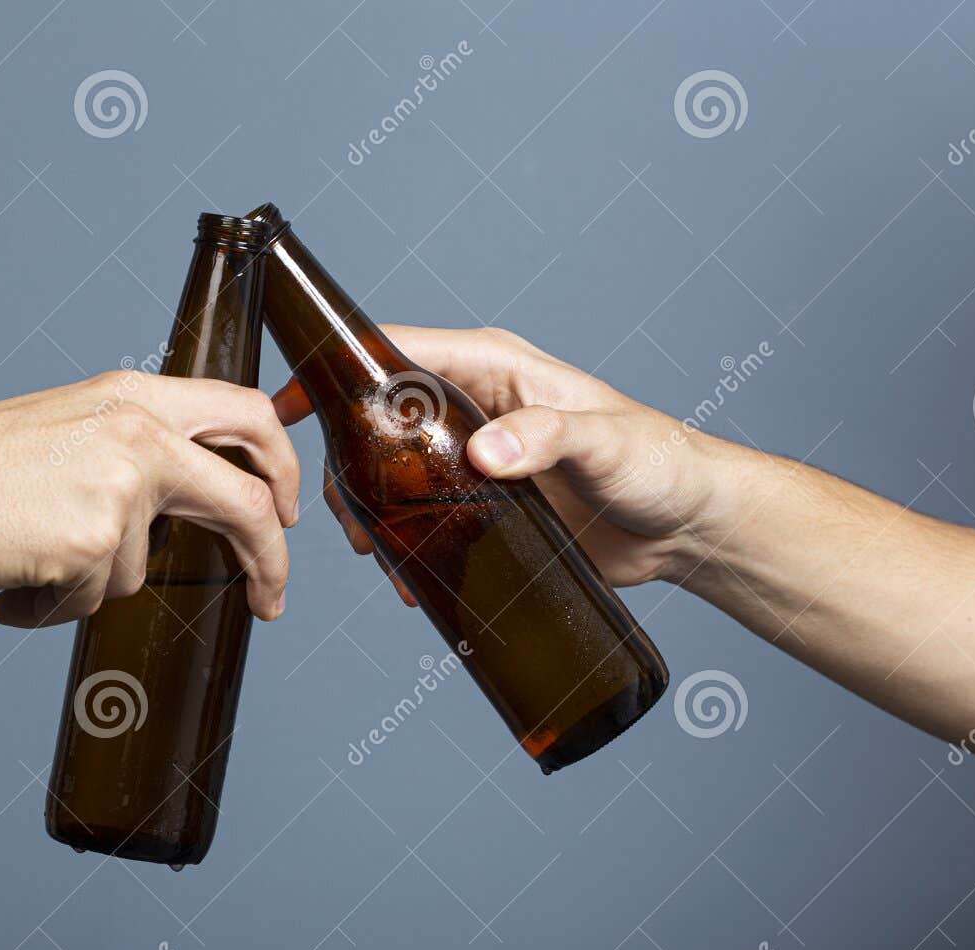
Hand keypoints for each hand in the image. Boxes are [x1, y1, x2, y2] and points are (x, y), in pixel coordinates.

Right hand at [0, 371, 299, 626]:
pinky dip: (48, 607)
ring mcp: (118, 489)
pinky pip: (89, 600)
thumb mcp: (68, 427)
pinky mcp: (90, 544)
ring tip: (26, 555)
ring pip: (139, 570)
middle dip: (271, 559)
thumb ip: (132, 449)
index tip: (287, 509)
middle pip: (247, 502)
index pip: (248, 414)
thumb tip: (187, 503)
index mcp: (134, 396)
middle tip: (271, 599)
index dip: (282, 465)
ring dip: (86, 583)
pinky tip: (10, 578)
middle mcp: (138, 434)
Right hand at [273, 324, 747, 591]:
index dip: (333, 371)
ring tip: (374, 556)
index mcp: (492, 366)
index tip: (289, 404)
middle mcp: (473, 403)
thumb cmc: (660, 464)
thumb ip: (547, 437)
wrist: (685, 527)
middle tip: (342, 518)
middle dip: (345, 464)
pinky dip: (401, 541)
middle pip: (374, 417)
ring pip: (388, 471)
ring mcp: (471, 453)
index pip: (391, 349)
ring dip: (369, 512)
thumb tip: (486, 450)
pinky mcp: (479, 501)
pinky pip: (418, 514)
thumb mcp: (606, 444)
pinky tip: (408, 576)